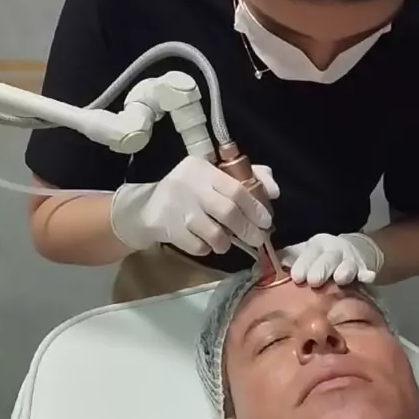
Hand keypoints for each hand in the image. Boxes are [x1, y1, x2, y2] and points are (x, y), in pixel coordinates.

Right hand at [110, 157, 279, 254]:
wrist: (144, 209)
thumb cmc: (187, 194)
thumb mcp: (211, 178)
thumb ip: (245, 178)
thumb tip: (274, 192)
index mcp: (202, 169)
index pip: (236, 188)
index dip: (255, 207)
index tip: (266, 221)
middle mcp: (189, 185)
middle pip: (228, 211)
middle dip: (247, 229)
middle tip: (257, 239)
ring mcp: (177, 208)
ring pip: (214, 233)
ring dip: (225, 242)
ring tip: (225, 243)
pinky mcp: (169, 228)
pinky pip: (198, 246)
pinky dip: (206, 249)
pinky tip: (203, 243)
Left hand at [279, 233, 383, 286]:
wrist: (355, 251)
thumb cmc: (320, 258)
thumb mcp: (305, 254)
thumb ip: (287, 259)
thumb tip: (264, 264)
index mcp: (317, 246)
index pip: (309, 253)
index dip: (303, 264)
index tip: (296, 277)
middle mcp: (334, 250)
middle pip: (328, 258)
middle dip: (321, 268)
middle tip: (314, 281)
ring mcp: (351, 259)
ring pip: (347, 264)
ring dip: (344, 270)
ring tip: (340, 278)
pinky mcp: (364, 268)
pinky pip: (366, 271)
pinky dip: (367, 274)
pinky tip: (368, 277)